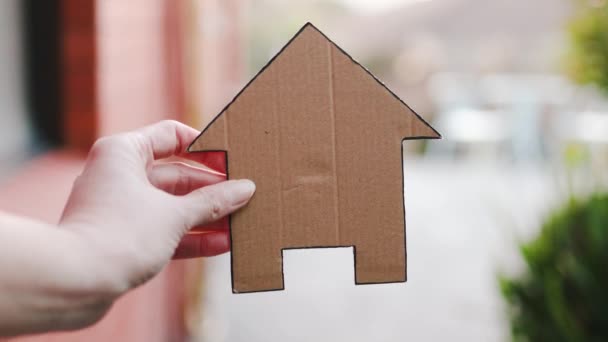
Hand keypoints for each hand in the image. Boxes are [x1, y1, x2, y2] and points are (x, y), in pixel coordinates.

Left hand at [59, 120, 254, 290]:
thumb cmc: (119, 235)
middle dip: (212, 189)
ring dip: (205, 215)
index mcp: (124, 152)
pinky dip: (190, 235)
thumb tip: (245, 189)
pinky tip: (221, 243)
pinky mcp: (123, 236)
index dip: (204, 146)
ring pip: (172, 205)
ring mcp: (120, 207)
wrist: (75, 282)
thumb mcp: (175, 215)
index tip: (231, 160)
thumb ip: (212, 201)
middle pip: (177, 174)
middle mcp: (119, 175)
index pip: (172, 135)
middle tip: (243, 196)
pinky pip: (163, 229)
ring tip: (238, 222)